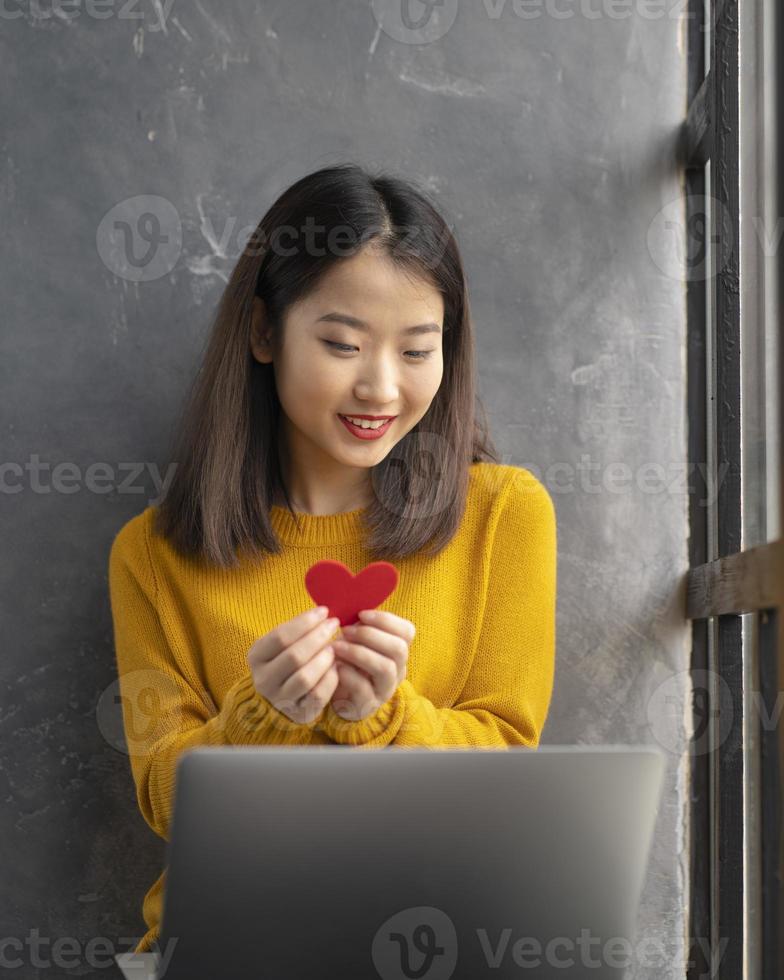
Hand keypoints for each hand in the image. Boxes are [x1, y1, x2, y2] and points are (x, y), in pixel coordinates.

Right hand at [246, 607, 340, 724]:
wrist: (279, 697)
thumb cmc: (285, 661)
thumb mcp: (281, 644)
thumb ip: (296, 630)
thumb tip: (322, 614)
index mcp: (256, 657)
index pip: (280, 637)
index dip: (305, 622)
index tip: (324, 611)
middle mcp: (264, 680)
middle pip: (294, 656)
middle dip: (318, 637)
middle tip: (333, 625)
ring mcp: (280, 700)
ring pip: (305, 678)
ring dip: (323, 659)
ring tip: (333, 647)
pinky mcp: (299, 714)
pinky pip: (318, 695)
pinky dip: (330, 678)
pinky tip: (335, 666)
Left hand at [329, 610, 413, 721]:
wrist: (338, 697)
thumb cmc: (349, 663)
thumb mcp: (357, 642)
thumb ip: (360, 626)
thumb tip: (351, 606)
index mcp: (397, 651)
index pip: (407, 631)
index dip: (386, 620)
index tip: (361, 614)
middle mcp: (397, 670)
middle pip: (399, 648)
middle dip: (370, 635)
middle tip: (346, 630)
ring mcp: (385, 688)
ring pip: (385, 667)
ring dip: (359, 652)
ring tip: (336, 646)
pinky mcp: (368, 704)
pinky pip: (364, 687)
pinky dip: (348, 673)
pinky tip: (335, 666)